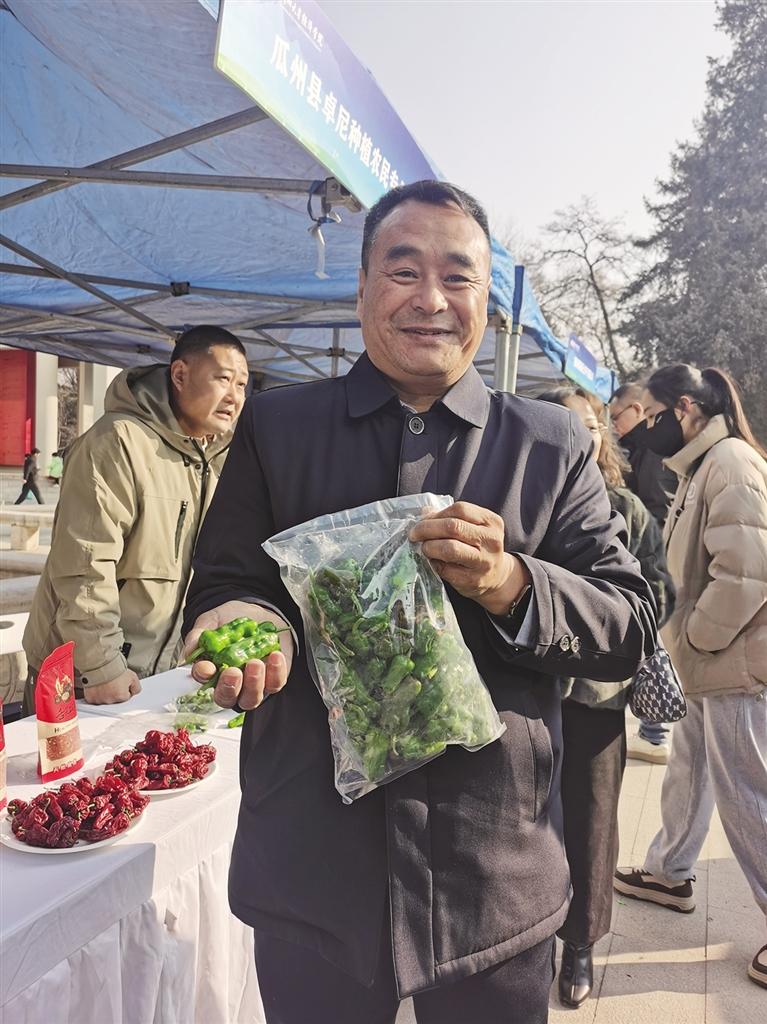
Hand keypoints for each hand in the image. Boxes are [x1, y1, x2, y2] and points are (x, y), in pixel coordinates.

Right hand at [83, 669, 141, 704]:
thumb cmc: (113, 668)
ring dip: (105, 693)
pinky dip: (95, 694)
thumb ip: (136, 687)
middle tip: (113, 681)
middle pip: (115, 699)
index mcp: (121, 696)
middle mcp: (110, 700)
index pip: (127, 696)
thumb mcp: (133, 676)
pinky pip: (94, 699)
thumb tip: (134, 691)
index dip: (125, 687)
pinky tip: (98, 686)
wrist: (99, 663)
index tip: (121, 682)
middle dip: (115, 691)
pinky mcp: (90, 698)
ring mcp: (99, 700)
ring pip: (104, 699)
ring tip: (105, 682)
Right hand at [183, 600, 292, 710]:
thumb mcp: (211, 621)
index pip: (204, 681)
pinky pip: (276, 683)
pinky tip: (274, 656)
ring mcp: (253, 684)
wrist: (257, 612)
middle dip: (229, 688)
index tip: (206, 667)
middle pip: (227, 699)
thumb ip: (198, 635)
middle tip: (232, 671)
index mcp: (212, 672)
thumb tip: (189, 653)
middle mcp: (232, 684)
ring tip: (255, 663)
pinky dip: (276, 672)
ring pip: (252, 698)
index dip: (203, 677)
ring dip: (253, 683)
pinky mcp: (274, 678)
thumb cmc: (230, 620)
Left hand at [409, 501, 530, 615]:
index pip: (460, 509)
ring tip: (424, 548)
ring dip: (429, 546)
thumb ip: (451, 517)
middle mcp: (491, 541)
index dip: (437, 514)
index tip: (422, 520)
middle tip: (414, 534)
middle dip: (427, 529)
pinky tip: (433, 561)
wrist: (496, 577)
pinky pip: (445, 569)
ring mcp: (483, 562)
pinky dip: (434, 563)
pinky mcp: (473, 580)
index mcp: (492, 522)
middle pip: (453, 527)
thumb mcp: (473, 527)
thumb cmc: (479, 547)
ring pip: (450, 549)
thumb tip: (424, 513)